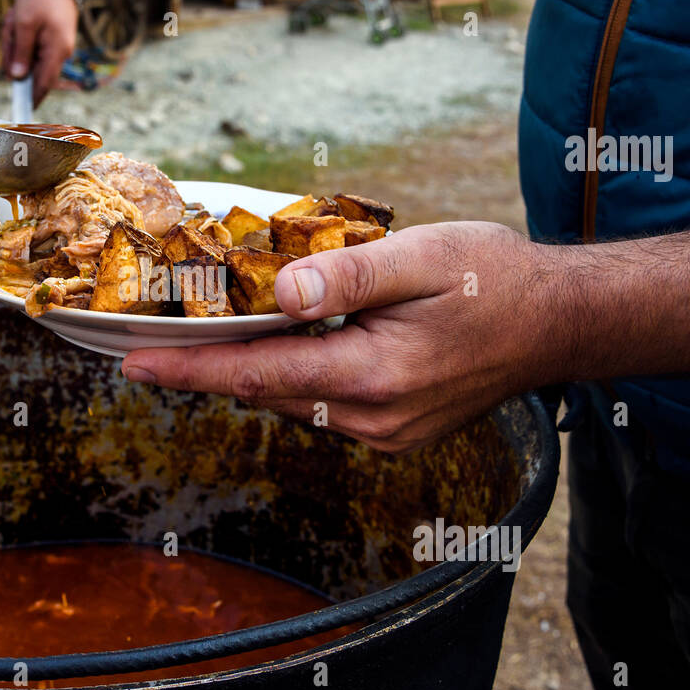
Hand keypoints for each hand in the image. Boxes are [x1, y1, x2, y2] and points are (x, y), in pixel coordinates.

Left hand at [1, 0, 78, 105]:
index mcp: (56, 51)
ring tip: (16, 20)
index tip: (22, 110)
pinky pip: (32, 47)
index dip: (32, 98)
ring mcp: (57, 47)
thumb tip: (16, 78)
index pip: (44, 84)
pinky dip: (21, 37)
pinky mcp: (52, 41)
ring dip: (16, 42)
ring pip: (29, 57)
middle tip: (11, 30)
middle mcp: (60, 53)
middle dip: (14, 55)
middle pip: (31, 69)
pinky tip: (20, 20)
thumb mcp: (23, 23)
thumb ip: (19, 53)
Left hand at [121, 222, 560, 454]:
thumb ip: (348, 275)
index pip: (257, 375)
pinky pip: (320, 405)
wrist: (558, 324)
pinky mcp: (394, 431)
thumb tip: (280, 291)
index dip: (189, 369)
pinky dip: (291, 375)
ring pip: (290, 400)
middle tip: (153, 336)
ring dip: (251, 369)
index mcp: (375, 375)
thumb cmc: (495, 280)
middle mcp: (374, 418)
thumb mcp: (423, 257)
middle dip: (208, 366)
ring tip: (206, 332)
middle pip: (264, 391)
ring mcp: (385, 432)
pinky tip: (283, 341)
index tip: (132, 363)